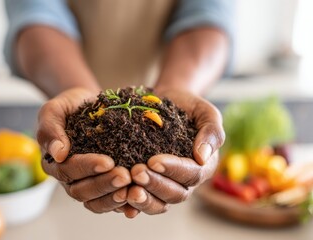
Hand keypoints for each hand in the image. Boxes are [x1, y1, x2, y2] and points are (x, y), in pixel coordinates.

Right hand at [37, 88, 130, 212]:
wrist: (89, 104)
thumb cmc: (71, 106)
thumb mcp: (55, 109)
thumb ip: (50, 129)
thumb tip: (58, 154)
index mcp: (53, 161)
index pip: (68, 170)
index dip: (87, 167)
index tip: (108, 162)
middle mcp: (68, 178)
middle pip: (82, 191)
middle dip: (104, 184)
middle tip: (125, 176)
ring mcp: (86, 184)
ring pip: (95, 201)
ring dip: (113, 197)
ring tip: (132, 189)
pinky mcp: (103, 185)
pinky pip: (109, 201)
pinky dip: (122, 204)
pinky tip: (137, 199)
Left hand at [125, 89, 224, 215]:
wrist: (166, 102)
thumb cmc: (188, 107)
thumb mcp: (205, 112)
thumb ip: (211, 132)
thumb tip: (203, 158)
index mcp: (203, 165)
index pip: (192, 174)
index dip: (173, 169)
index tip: (153, 161)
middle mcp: (186, 181)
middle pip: (175, 193)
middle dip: (155, 184)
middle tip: (136, 172)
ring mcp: (167, 185)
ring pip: (159, 203)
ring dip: (144, 199)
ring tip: (127, 190)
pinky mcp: (150, 185)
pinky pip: (144, 201)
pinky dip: (132, 204)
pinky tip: (120, 198)